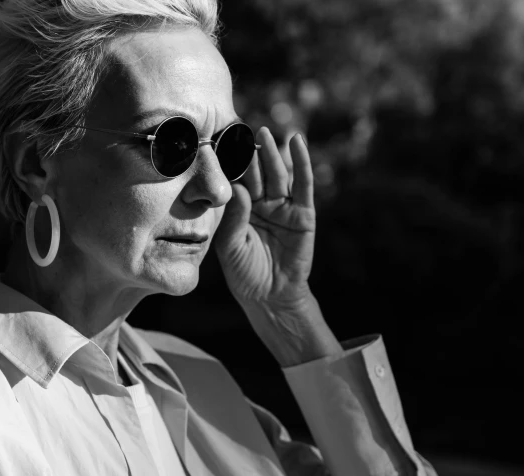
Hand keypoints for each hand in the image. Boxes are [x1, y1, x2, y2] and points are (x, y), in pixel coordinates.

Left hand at [215, 128, 340, 364]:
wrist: (269, 297)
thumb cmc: (245, 274)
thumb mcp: (231, 246)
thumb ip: (234, 218)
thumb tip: (239, 190)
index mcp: (242, 210)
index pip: (236, 181)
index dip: (230, 162)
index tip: (219, 140)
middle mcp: (262, 205)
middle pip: (257, 174)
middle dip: (250, 153)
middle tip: (241, 130)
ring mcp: (283, 208)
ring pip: (277, 175)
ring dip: (273, 153)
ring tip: (265, 133)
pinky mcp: (303, 215)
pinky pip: (303, 186)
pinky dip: (302, 163)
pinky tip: (297, 142)